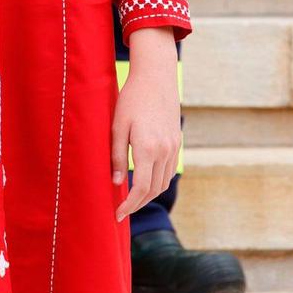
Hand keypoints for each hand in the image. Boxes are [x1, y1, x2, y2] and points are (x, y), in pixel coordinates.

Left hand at [111, 26, 180, 223]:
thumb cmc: (132, 99)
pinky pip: (169, 170)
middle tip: (123, 211)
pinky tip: (146, 181)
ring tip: (133, 199)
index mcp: (147, 148)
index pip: (140, 188)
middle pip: (153, 190)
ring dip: (149, 195)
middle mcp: (164, 151)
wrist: (156, 78)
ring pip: (163, 182)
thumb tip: (115, 182)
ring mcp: (173, 147)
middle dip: (138, 204)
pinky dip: (158, 181)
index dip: (128, 205)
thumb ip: (116, 155)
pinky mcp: (177, 142)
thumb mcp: (118, 125)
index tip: (117, 214)